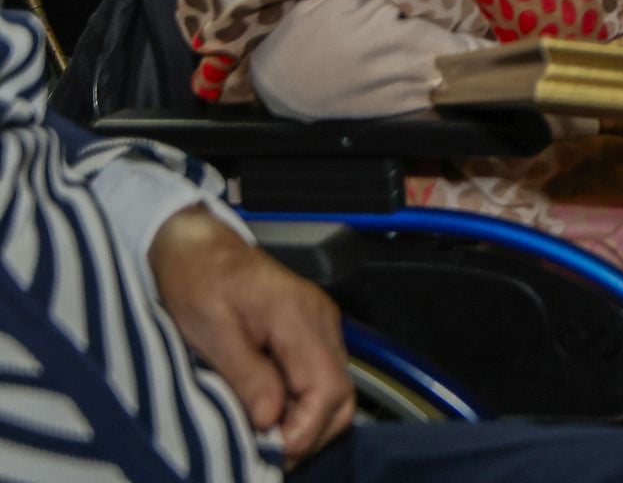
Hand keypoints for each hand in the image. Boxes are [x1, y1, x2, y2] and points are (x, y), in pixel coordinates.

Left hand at [150, 206, 353, 465]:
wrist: (200, 246)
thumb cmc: (198, 282)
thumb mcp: (211, 332)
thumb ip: (247, 375)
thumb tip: (269, 421)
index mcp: (298, 317)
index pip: (328, 386)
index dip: (306, 428)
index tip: (273, 452)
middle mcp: (322, 322)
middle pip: (343, 394)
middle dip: (312, 433)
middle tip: (271, 456)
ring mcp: (321, 325)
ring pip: (337, 390)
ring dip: (308, 422)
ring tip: (268, 440)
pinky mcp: (312, 331)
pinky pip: (323, 377)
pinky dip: (303, 405)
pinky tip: (272, 415)